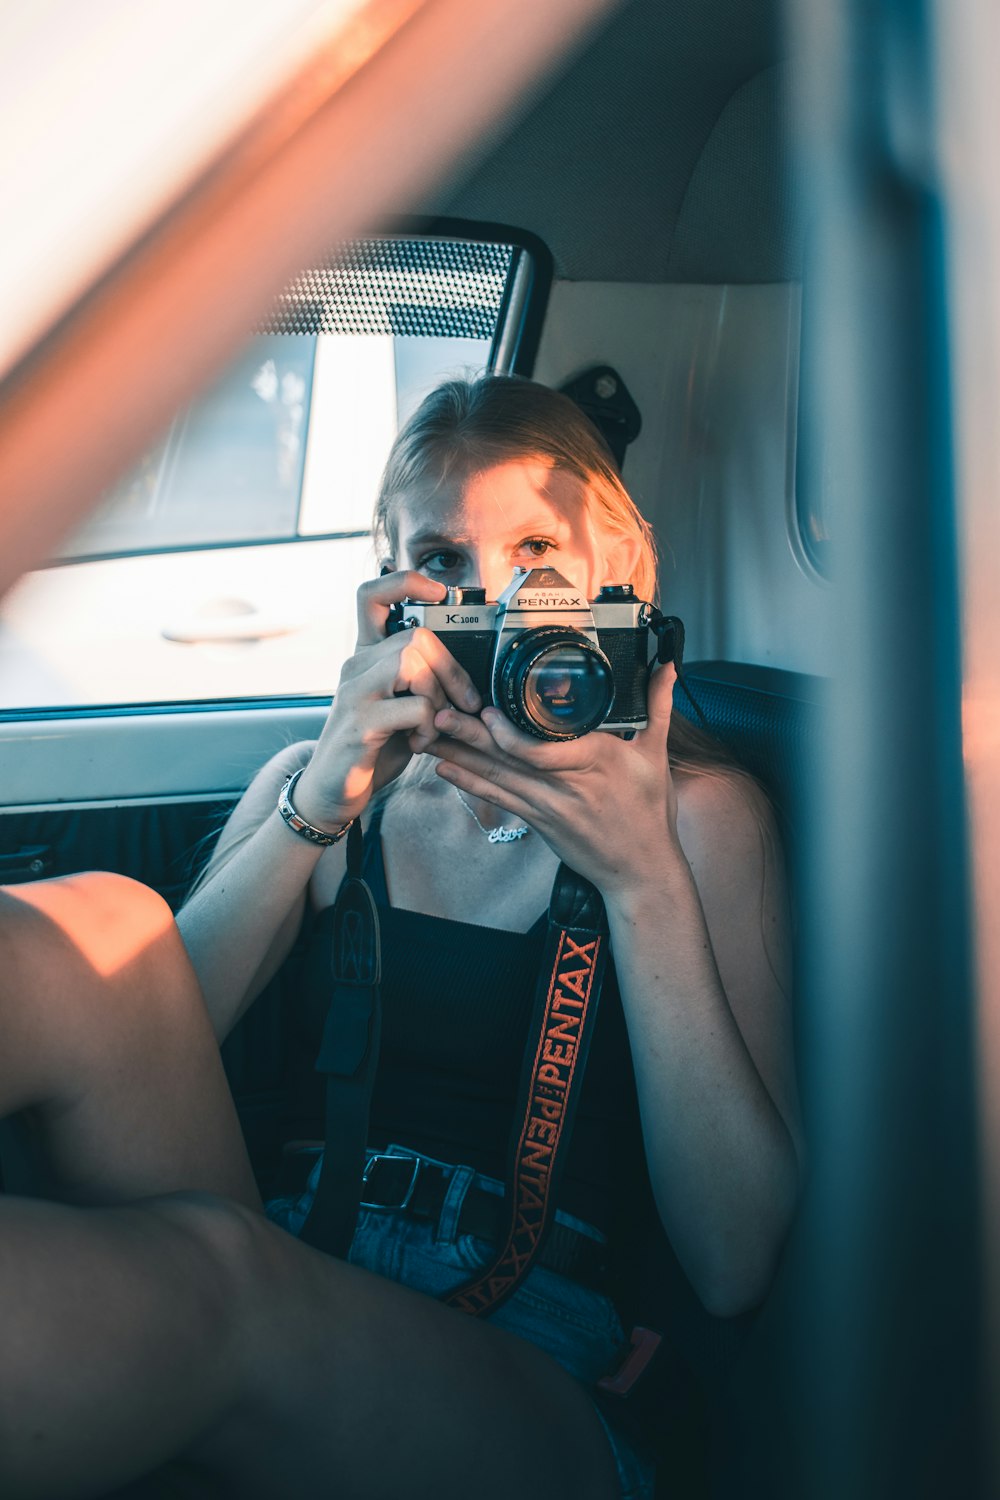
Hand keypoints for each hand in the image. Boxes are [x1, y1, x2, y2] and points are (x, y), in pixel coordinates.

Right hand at [292, 571, 481, 829]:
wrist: (332, 792)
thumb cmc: (373, 748)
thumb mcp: (400, 707)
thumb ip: (422, 682)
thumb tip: (469, 674)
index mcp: (366, 657)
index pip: (371, 596)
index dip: (405, 582)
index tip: (439, 593)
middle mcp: (356, 666)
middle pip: (414, 636)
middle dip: (450, 670)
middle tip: (461, 703)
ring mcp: (354, 693)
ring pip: (411, 662)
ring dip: (437, 695)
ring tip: (432, 725)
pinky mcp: (360, 724)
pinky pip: (415, 707)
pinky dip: (430, 727)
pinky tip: (419, 743)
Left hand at [428, 663, 679, 891]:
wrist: (641, 870)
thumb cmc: (649, 813)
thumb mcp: (656, 757)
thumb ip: (658, 707)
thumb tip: (668, 666)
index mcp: (594, 761)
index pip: (544, 750)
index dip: (510, 734)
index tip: (487, 710)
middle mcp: (565, 784)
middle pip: (510, 757)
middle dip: (470, 734)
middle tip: (437, 713)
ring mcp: (548, 806)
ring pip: (497, 777)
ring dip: (460, 756)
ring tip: (429, 736)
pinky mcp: (538, 822)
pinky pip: (499, 800)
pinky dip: (470, 785)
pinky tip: (444, 770)